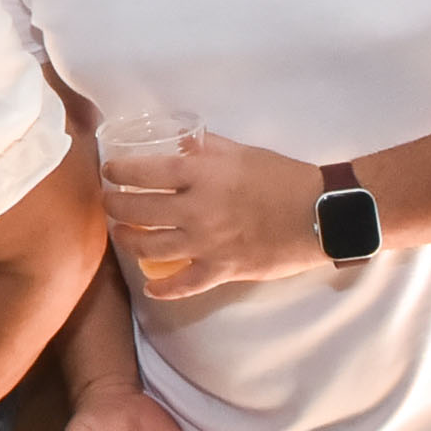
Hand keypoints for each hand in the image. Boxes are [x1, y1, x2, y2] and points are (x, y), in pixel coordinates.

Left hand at [101, 132, 327, 297]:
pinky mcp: (222, 270)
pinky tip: (150, 287)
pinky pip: (184, 285)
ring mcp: (206, 243)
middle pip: (138, 211)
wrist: (320, 214)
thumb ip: (206, 148)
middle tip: (109, 202)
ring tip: (122, 234)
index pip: (143, 172)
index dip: (119, 172)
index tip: (109, 171)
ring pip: (150, 247)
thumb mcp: (240, 152)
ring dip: (128, 241)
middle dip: (115, 206)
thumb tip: (181, 142)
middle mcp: (196, 209)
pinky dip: (164, 288)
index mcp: (200, 174)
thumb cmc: (282, 177)